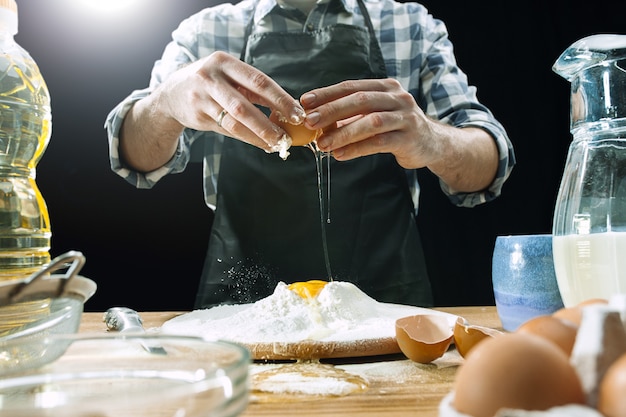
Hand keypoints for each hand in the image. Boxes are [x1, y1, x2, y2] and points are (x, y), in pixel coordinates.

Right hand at [159, 51, 304, 152]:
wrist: (172, 93)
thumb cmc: (211, 83)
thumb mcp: (229, 76)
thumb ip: (253, 90)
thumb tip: (287, 107)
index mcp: (225, 62)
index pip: (259, 81)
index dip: (280, 99)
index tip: (298, 113)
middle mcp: (211, 77)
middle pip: (245, 104)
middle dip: (270, 122)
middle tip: (288, 135)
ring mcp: (202, 97)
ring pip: (235, 121)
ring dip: (258, 135)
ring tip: (277, 143)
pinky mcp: (198, 115)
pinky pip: (227, 130)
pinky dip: (247, 139)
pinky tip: (262, 144)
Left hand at [300, 78, 498, 191]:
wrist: (432, 143)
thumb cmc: (396, 128)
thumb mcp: (375, 115)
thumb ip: (351, 115)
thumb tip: (315, 119)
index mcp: (385, 87)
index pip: (351, 86)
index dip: (327, 93)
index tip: (305, 102)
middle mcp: (397, 97)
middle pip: (360, 100)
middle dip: (331, 111)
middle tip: (310, 122)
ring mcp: (405, 117)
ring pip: (370, 122)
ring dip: (343, 133)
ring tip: (322, 144)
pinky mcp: (409, 138)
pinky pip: (379, 142)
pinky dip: (357, 148)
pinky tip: (340, 154)